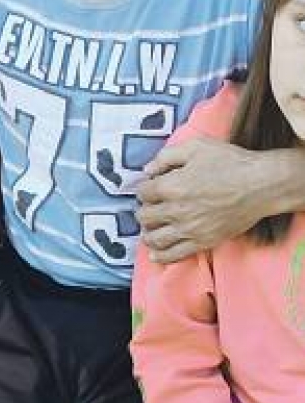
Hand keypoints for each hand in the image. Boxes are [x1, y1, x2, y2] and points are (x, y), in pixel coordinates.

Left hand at [137, 138, 258, 262]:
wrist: (259, 186)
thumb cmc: (229, 162)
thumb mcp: (195, 147)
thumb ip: (166, 156)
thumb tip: (148, 169)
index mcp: (172, 186)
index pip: (143, 192)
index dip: (144, 188)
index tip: (150, 186)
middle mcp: (176, 211)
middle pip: (145, 217)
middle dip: (144, 210)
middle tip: (150, 206)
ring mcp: (189, 230)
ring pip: (155, 239)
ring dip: (148, 233)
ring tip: (150, 229)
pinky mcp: (203, 242)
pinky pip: (174, 255)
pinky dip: (160, 256)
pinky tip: (155, 254)